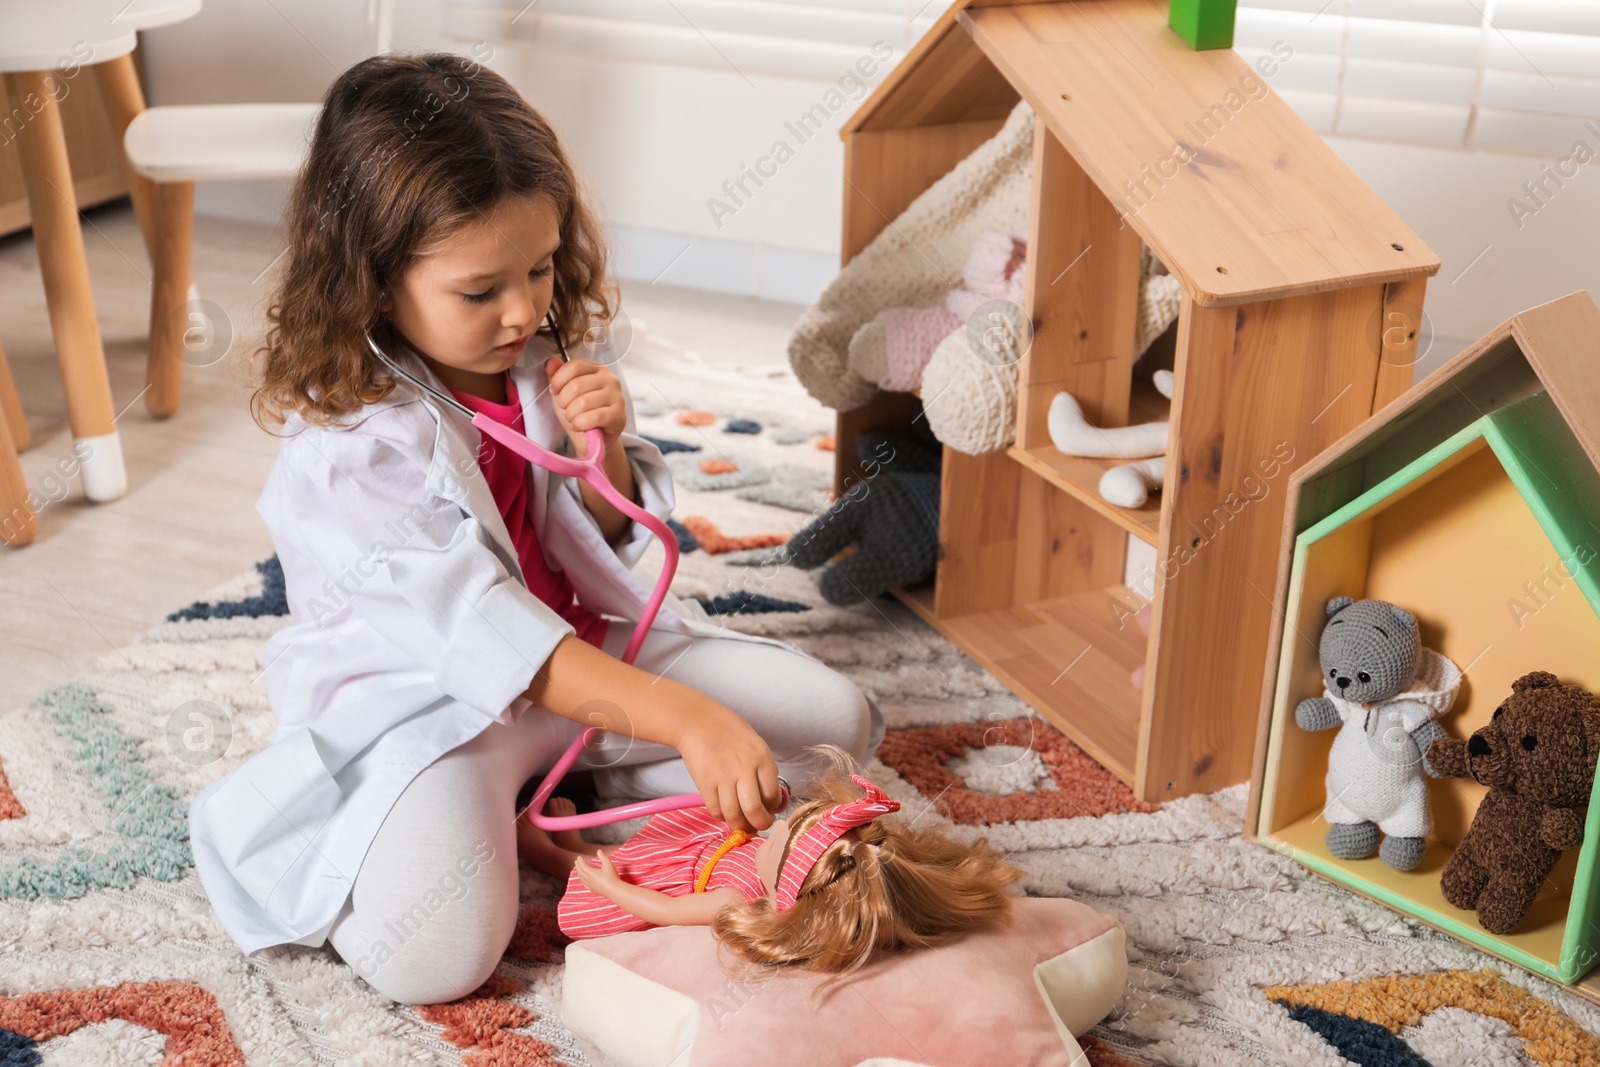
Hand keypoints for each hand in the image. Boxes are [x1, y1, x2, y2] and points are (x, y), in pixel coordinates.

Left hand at [545, 355, 625, 458]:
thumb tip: (551, 361)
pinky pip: (594, 417)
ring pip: (583, 402)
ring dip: (571, 415)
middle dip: (563, 401)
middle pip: (576, 385)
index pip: (574, 366)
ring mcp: (617, 397)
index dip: (558, 380)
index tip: (554, 392)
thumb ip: (556, 375)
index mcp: (597, 369)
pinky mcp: (619, 416)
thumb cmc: (579, 413)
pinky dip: (580, 424)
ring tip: (572, 419)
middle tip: (565, 410)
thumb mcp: (563, 392)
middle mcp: (611, 379)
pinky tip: (578, 426)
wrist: (592, 440)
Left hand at [573, 848, 623, 897]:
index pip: (582, 866)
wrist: (614, 890)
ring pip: (581, 878)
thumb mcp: (608, 864)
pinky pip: (584, 884)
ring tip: (578, 868)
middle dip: (577, 866)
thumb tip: (598, 851)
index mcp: (591, 873)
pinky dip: (582, 879)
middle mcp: (588, 879)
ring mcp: (590, 885)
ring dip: (579, 872)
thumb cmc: (612, 876)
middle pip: (580, 871)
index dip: (580, 861)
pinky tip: (583, 879)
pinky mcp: (593, 889)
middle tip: (576, 861)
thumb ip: (603, 857)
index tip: (578, 857)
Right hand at [672, 698, 781, 834]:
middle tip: (758, 825)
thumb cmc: (728, 731)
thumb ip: (763, 770)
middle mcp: (744, 768)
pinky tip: (724, 811)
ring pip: (733, 815)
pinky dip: (721, 816)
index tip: (769, 809)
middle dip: (759, 824)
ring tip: (741, 823)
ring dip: (739, 825)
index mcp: (762, 758)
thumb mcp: (756, 744)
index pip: (773, 795)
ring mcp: (723, 777)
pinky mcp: (704, 783)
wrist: (697, 721)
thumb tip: (770, 799)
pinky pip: (716, 810)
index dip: (772, 808)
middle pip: (754, 810)